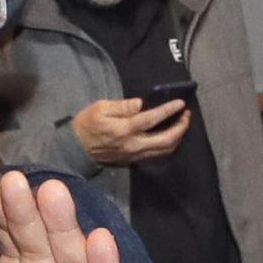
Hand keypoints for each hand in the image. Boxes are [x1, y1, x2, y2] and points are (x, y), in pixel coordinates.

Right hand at [71, 96, 191, 166]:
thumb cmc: (87, 124)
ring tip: (182, 123)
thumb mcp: (100, 108)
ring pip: (164, 150)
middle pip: (166, 140)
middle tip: (186, 114)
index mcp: (124, 130)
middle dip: (181, 127)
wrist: (76, 149)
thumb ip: (121, 106)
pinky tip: (171, 135)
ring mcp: (135, 154)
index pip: (152, 119)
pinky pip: (157, 154)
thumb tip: (140, 103)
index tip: (181, 103)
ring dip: (178, 137)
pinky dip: (169, 145)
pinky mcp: (134, 159)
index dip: (168, 111)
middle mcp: (133, 144)